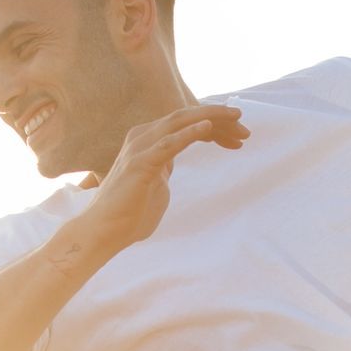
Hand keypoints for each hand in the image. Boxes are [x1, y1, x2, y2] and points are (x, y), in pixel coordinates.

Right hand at [78, 104, 247, 255]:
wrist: (104, 232)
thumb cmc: (128, 215)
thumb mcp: (155, 186)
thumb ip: (163, 172)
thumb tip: (170, 168)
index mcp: (148, 142)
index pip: (185, 125)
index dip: (215, 127)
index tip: (240, 138)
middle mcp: (143, 137)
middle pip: (186, 118)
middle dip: (219, 119)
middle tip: (245, 127)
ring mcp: (141, 148)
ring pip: (179, 123)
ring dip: (210, 119)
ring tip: (236, 119)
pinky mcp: (141, 163)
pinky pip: (169, 143)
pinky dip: (189, 133)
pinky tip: (208, 128)